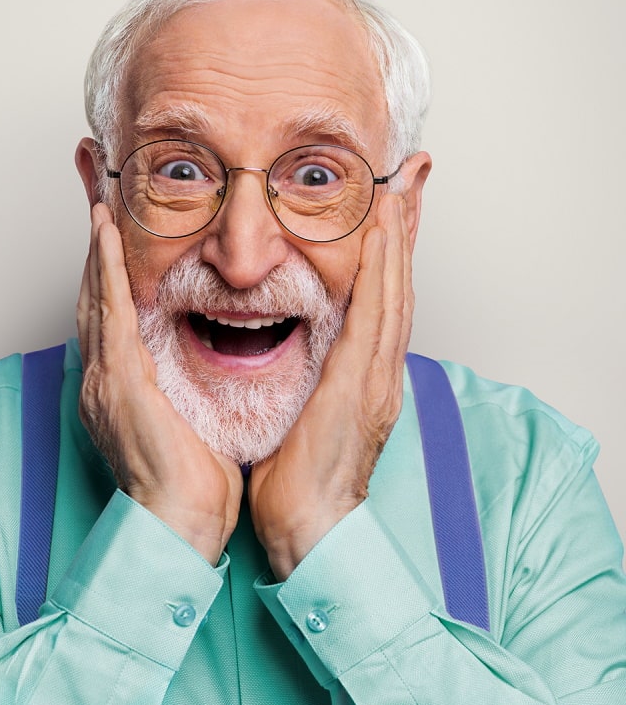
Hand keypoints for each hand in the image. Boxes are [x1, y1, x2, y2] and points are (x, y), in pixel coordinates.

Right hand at [77, 203, 242, 564]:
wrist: (180, 522)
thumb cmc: (192, 476)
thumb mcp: (188, 414)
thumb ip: (185, 380)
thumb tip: (208, 353)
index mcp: (124, 379)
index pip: (116, 306)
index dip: (112, 264)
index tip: (115, 224)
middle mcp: (106, 371)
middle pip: (96, 290)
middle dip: (94, 241)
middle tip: (93, 190)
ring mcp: (106, 374)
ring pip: (95, 292)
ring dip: (94, 243)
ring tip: (95, 195)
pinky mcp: (117, 379)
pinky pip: (108, 312)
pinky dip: (103, 270)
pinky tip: (102, 233)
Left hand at [249, 194, 412, 578]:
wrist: (308, 524)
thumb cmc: (300, 475)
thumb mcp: (306, 412)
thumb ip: (311, 376)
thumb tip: (294, 350)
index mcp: (365, 376)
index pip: (380, 301)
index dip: (388, 254)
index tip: (386, 211)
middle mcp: (380, 370)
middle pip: (397, 287)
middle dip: (404, 233)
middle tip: (410, 180)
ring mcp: (377, 376)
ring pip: (393, 293)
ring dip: (398, 240)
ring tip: (400, 190)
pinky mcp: (362, 384)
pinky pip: (374, 316)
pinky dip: (382, 272)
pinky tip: (382, 234)